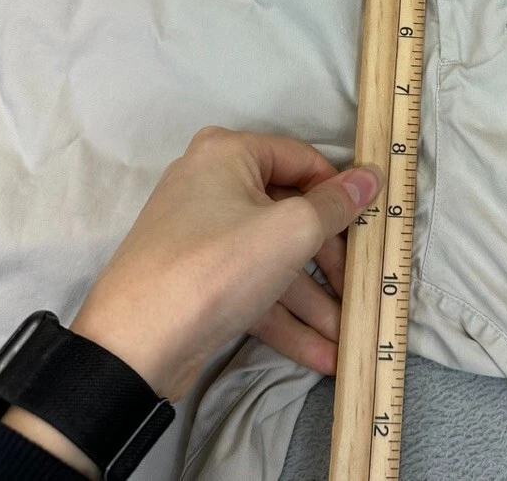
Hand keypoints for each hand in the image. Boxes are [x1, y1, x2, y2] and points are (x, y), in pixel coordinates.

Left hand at [70, 126, 383, 402]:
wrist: (134, 348)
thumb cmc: (218, 267)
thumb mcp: (291, 231)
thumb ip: (337, 204)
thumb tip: (372, 177)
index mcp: (229, 154)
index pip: (304, 160)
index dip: (340, 193)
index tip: (368, 226)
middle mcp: (212, 184)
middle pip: (290, 214)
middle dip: (329, 262)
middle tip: (358, 290)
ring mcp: (203, 235)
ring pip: (274, 258)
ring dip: (313, 299)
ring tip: (346, 335)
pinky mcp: (199, 279)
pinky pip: (253, 285)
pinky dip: (285, 316)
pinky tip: (321, 353)